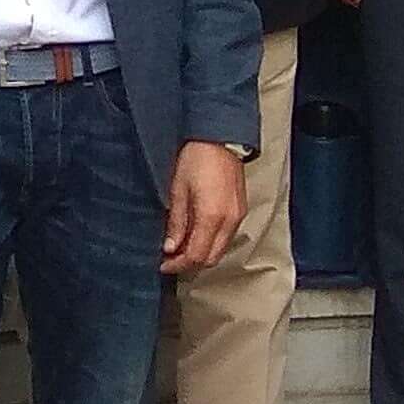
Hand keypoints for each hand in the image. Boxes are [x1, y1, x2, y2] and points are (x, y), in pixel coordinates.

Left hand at [161, 140, 246, 274]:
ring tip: (180, 247)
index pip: (196, 256)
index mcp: (212, 217)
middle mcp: (229, 221)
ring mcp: (238, 217)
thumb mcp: (178, 189)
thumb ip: (176, 222)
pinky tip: (196, 234)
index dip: (177, 265)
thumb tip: (170, 247)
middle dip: (188, 263)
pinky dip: (210, 243)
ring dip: (200, 254)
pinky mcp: (240, 211)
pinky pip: (226, 238)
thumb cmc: (196, 158)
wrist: (220, 138)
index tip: (163, 264)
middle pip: (210, 258)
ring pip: (219, 250)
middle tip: (169, 258)